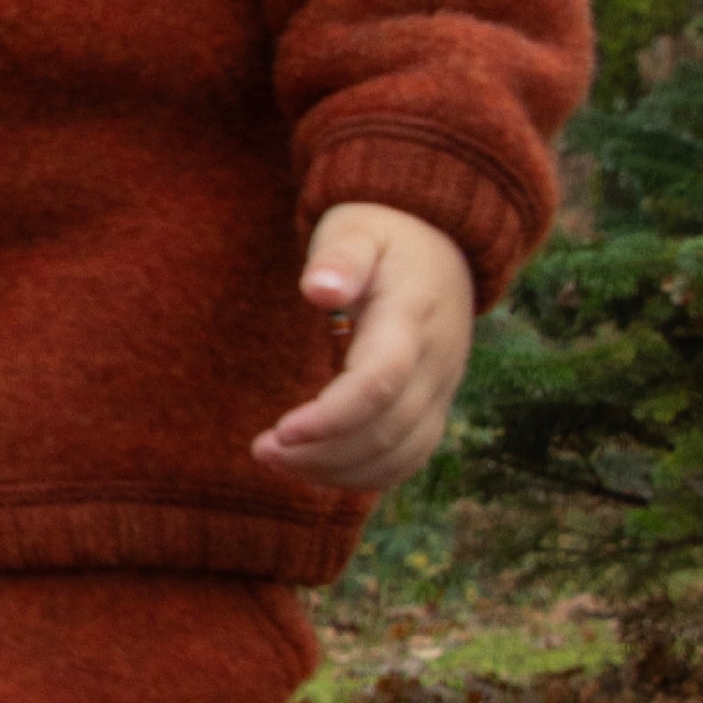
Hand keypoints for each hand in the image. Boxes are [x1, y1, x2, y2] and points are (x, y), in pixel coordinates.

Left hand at [252, 202, 474, 490]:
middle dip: (322, 452)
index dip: (332, 417)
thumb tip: (319, 290)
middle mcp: (435, 362)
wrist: (438, 240)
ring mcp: (441, 388)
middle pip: (385, 430)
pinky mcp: (434, 404)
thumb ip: (339, 257)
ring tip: (277, 460)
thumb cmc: (382, 232)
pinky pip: (406, 457)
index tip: (281, 431)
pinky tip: (315, 468)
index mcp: (412, 316)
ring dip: (337, 470)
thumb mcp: (356, 228)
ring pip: (398, 454)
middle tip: (261, 450)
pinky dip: (363, 474)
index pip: (379, 382)